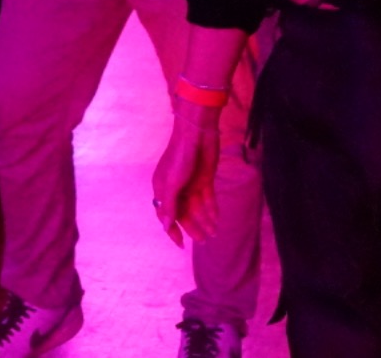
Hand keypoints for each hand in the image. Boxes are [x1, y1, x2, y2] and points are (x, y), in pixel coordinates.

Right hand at [152, 113, 219, 246]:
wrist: (197, 134)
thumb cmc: (179, 158)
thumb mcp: (171, 184)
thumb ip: (170, 206)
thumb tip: (166, 226)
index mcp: (163, 190)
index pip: (167, 215)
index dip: (173, 231)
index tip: (181, 244)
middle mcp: (176, 189)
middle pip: (184, 213)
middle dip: (193, 228)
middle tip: (204, 241)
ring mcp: (191, 184)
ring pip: (197, 208)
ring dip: (204, 221)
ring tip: (213, 234)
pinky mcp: (205, 179)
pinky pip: (208, 199)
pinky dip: (212, 209)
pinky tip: (217, 220)